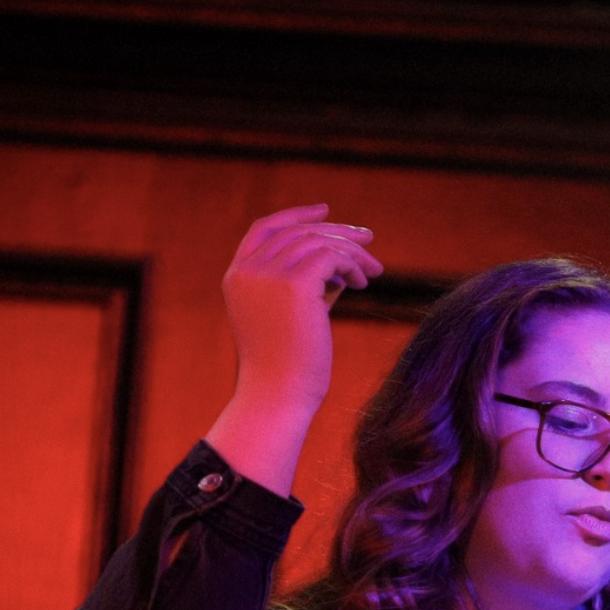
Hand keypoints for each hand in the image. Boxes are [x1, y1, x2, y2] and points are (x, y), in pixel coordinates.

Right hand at [221, 203, 382, 422]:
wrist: (278, 398)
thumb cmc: (287, 371)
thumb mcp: (290, 319)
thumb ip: (305, 287)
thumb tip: (340, 263)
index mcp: (237, 278)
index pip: (264, 229)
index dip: (295, 215)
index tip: (325, 211)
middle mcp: (248, 270)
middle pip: (297, 231)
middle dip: (336, 232)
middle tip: (368, 240)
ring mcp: (267, 274)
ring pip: (318, 241)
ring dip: (351, 253)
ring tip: (372, 272)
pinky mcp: (293, 284)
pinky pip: (331, 256)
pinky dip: (351, 264)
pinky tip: (362, 283)